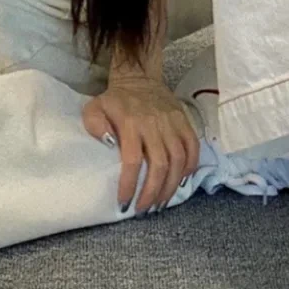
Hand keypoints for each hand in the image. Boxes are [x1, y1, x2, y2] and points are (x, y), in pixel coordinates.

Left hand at [82, 75, 200, 214]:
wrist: (139, 78)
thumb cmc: (115, 100)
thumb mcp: (95, 108)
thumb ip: (95, 126)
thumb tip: (108, 144)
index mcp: (130, 122)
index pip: (132, 160)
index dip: (129, 184)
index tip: (124, 203)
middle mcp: (154, 124)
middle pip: (159, 165)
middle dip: (152, 193)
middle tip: (144, 210)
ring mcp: (172, 123)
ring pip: (178, 160)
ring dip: (170, 186)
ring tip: (160, 203)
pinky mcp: (185, 122)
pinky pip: (193, 148)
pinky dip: (190, 168)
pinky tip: (179, 183)